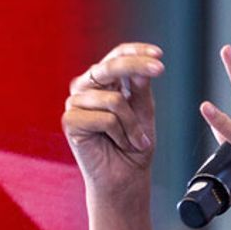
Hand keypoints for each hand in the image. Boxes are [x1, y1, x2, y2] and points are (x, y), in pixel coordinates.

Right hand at [62, 43, 163, 196]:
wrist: (125, 178)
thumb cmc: (133, 145)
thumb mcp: (144, 111)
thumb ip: (140, 88)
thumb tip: (140, 68)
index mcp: (103, 81)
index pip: (116, 55)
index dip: (136, 51)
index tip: (159, 55)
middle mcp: (86, 88)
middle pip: (110, 66)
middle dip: (136, 66)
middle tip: (160, 69)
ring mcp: (75, 104)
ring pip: (114, 100)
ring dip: (132, 124)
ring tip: (134, 140)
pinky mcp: (70, 122)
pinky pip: (105, 119)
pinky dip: (120, 134)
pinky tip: (118, 144)